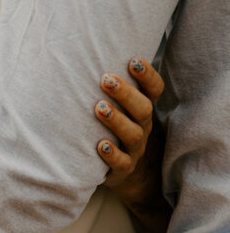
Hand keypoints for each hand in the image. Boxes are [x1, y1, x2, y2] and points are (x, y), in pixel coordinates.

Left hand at [95, 57, 169, 232]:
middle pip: (142, 109)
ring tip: (99, 108)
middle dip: (125, 93)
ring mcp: (134, 149)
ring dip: (116, 120)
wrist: (125, 173)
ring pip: (132, 134)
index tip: (133, 60)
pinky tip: (100, 145)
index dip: (147, 76)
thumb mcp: (120, 111)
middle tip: (106, 79)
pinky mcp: (122, 169)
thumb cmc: (115, 131)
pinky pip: (121, 163)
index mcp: (142, 110)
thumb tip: (78, 59)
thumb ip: (110, 91)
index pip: (154, 90)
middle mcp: (142, 127)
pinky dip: (111, 155)